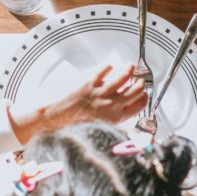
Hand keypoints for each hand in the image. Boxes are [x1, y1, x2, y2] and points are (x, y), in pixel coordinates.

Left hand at [8, 64, 147, 142]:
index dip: (143, 97)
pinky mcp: (89, 83)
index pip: (139, 105)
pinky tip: (110, 67)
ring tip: (131, 67)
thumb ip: (113, 123)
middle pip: (135, 91)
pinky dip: (108, 68)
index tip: (143, 92)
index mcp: (115, 118)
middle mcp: (110, 106)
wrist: (52, 120)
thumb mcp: (98, 128)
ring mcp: (100, 94)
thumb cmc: (74, 126)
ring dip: (129, 71)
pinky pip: (104, 71)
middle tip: (139, 79)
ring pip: (123, 78)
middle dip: (139, 83)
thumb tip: (124, 121)